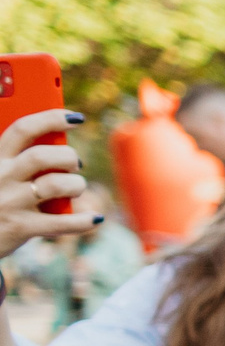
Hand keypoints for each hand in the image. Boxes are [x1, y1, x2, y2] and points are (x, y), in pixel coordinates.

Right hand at [0, 110, 92, 259]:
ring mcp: (11, 202)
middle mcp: (1, 177)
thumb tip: (56, 141)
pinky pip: (61, 223)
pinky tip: (95, 218)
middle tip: (75, 163)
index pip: (22, 129)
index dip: (51, 119)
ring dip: (76, 185)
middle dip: (67, 156)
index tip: (76, 118)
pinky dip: (84, 221)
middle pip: (41, 156)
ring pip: (54, 185)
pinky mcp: (20, 227)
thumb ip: (17, 159)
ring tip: (76, 187)